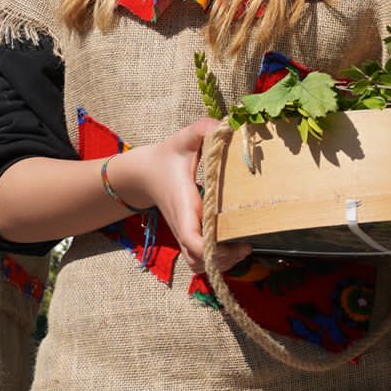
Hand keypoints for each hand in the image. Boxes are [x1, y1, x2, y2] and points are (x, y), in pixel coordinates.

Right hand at [115, 118, 248, 274]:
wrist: (143, 174)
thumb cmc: (167, 156)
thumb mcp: (185, 139)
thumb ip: (205, 129)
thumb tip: (228, 125)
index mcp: (184, 205)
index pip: (192, 239)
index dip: (212, 248)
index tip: (238, 242)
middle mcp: (183, 225)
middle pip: (199, 261)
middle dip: (224, 260)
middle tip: (248, 245)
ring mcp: (184, 234)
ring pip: (199, 265)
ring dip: (221, 264)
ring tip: (243, 249)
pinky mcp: (188, 236)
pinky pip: (199, 260)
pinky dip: (215, 262)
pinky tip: (234, 248)